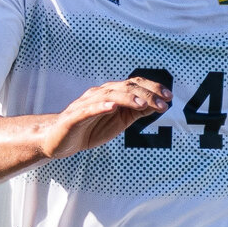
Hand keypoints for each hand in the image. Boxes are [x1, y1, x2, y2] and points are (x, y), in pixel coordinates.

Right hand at [37, 75, 172, 159]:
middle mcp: (99, 94)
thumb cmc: (89, 129)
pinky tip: (112, 107)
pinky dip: (100, 106)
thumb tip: (157, 105)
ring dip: (128, 98)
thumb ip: (135, 112)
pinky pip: (88, 110)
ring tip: (143, 104)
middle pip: (125, 88)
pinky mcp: (74, 117)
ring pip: (110, 96)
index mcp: (111, 94)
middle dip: (147, 94)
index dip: (152, 89)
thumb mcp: (119, 122)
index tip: (169, 97)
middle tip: (163, 103)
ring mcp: (85, 104)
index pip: (134, 85)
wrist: (59, 141)